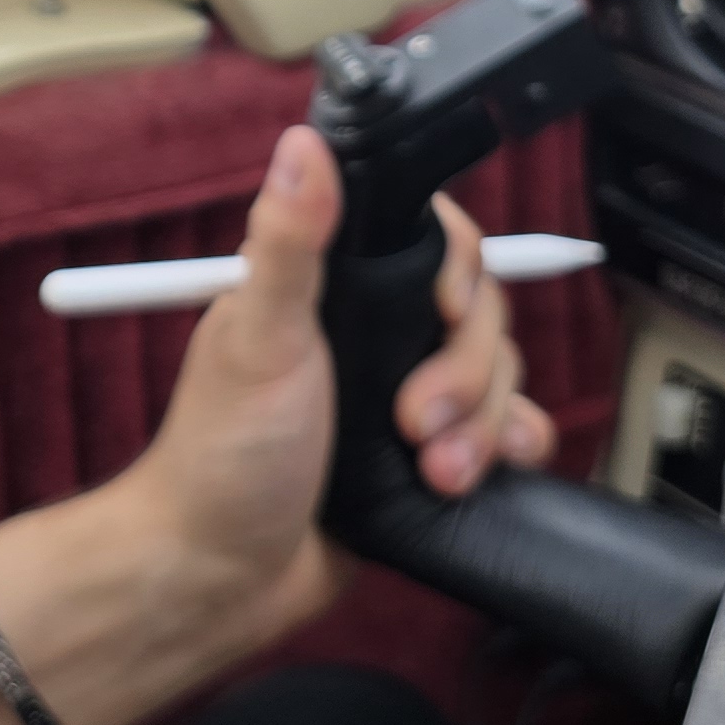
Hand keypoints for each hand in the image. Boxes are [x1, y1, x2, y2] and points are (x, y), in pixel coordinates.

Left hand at [104, 124, 556, 646]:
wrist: (225, 580)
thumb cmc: (222, 458)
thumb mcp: (257, 339)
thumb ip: (288, 244)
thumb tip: (304, 145)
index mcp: (331, 288)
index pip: (430, 241)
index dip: (457, 271)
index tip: (442, 312)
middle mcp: (373, 333)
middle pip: (477, 312)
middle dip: (466, 371)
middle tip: (413, 420)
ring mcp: (404, 395)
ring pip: (497, 375)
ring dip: (481, 423)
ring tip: (432, 469)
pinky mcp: (428, 456)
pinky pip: (502, 432)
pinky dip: (503, 449)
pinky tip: (472, 477)